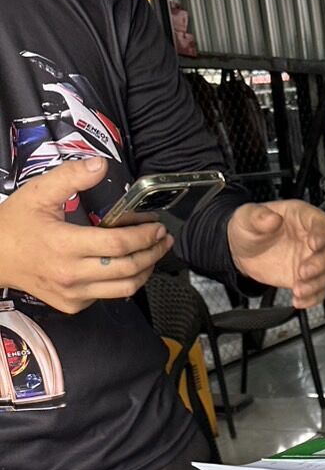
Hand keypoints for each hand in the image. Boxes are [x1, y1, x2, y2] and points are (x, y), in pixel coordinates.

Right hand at [0, 158, 172, 313]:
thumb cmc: (16, 223)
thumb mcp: (39, 192)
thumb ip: (71, 177)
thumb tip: (101, 164)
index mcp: (64, 245)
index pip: (118, 244)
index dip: (144, 236)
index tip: (157, 227)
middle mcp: (71, 274)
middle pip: (128, 268)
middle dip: (152, 254)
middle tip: (163, 240)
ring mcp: (74, 294)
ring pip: (124, 288)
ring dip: (144, 271)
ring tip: (153, 254)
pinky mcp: (73, 305)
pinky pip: (107, 296)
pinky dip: (121, 281)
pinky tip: (125, 266)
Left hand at [227, 199, 324, 308]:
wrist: (242, 253)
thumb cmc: (249, 229)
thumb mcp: (247, 217)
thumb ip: (259, 216)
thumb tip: (272, 218)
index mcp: (301, 218)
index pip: (322, 223)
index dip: (322, 233)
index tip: (314, 243)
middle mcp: (311, 238)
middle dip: (321, 263)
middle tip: (303, 271)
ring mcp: (310, 259)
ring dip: (316, 283)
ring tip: (298, 289)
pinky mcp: (307, 278)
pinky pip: (319, 290)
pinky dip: (313, 298)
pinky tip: (299, 300)